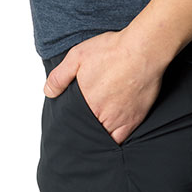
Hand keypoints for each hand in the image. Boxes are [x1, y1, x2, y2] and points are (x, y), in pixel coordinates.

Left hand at [42, 30, 167, 144]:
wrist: (143, 50)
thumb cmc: (113, 50)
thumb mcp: (78, 55)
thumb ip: (60, 76)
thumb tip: (48, 91)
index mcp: (86, 101)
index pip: (72, 123)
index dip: (70, 124)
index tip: (67, 125)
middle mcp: (101, 115)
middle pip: (87, 132)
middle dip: (82, 131)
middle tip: (79, 129)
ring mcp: (119, 120)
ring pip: (103, 138)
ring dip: (97, 137)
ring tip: (92, 134)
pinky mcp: (135, 119)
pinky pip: (120, 140)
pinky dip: (113, 142)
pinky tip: (109, 138)